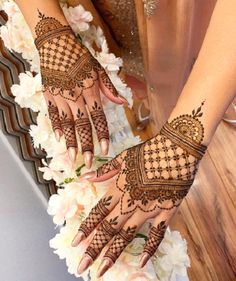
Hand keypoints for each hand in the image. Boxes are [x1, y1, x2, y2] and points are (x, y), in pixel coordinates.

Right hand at [34, 11, 125, 166]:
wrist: (57, 43)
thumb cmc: (80, 56)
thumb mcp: (99, 69)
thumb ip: (110, 88)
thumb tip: (124, 102)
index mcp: (90, 92)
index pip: (98, 119)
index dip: (103, 135)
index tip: (106, 150)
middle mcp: (76, 97)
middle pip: (82, 126)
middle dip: (86, 145)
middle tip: (90, 163)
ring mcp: (60, 97)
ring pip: (67, 124)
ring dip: (70, 142)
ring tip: (72, 157)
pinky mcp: (49, 95)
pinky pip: (52, 114)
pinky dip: (56, 126)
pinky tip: (59, 139)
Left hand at [71, 102, 206, 277]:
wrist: (178, 148)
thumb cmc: (150, 150)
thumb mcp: (124, 157)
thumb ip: (105, 170)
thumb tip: (85, 178)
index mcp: (121, 187)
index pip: (99, 212)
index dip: (86, 228)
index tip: (76, 243)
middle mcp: (132, 201)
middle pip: (110, 228)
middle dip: (94, 248)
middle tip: (81, 266)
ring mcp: (150, 208)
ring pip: (129, 234)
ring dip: (114, 252)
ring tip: (102, 269)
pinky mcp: (167, 210)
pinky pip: (158, 233)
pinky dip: (150, 248)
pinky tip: (142, 262)